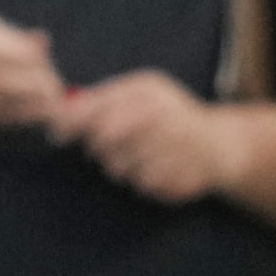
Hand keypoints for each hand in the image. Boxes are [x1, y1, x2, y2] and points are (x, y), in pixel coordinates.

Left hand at [52, 70, 242, 203]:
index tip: (56, 134)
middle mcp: (163, 114)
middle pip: (105, 137)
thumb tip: (58, 110)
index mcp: (147, 91)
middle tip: (99, 148)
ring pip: (121, 165)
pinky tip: (153, 169)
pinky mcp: (186, 175)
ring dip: (118, 166)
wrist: (219, 143)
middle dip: (95, 146)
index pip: (99, 106)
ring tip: (131, 157)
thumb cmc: (166, 115)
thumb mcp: (137, 95)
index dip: (72, 121)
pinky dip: (141, 181)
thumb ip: (100, 99)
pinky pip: (143, 184)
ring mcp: (177, 146)